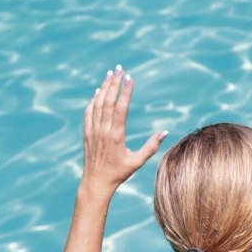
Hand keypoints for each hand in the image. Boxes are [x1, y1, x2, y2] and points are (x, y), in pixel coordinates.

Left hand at [82, 67, 166, 197]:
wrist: (96, 182)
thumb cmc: (119, 173)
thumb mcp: (138, 162)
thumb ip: (152, 146)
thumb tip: (165, 132)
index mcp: (116, 135)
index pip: (121, 108)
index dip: (125, 92)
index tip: (130, 79)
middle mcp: (103, 130)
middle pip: (108, 101)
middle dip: (114, 83)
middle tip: (119, 68)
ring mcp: (93, 131)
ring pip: (97, 104)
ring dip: (104, 87)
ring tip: (110, 74)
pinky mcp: (87, 133)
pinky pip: (88, 112)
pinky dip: (93, 100)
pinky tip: (98, 92)